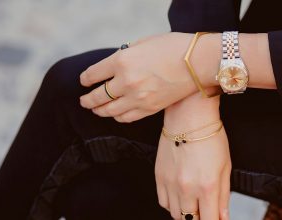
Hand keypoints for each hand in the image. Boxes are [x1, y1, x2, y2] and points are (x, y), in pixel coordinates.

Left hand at [79, 32, 217, 122]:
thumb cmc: (173, 47)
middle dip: (87, 99)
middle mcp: (126, 81)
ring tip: (95, 110)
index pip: (93, 74)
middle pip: (97, 96)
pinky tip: (114, 115)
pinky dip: (117, 117)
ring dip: (98, 110)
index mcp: (121, 60)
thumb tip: (114, 65)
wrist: (199, 62)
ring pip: (109, 110)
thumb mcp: (143, 43)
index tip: (83, 81)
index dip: (85, 79)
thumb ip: (125, 54)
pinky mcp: (150, 109)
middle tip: (83, 101)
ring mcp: (138, 98)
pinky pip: (126, 118)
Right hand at [155, 92, 230, 219]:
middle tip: (205, 209)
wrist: (189, 117)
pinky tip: (180, 195)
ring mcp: (170, 183)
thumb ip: (223, 196)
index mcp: (207, 186)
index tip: (214, 219)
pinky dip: (172, 204)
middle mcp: (187, 188)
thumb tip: (223, 217)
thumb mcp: (225, 167)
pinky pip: (163, 202)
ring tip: (193, 201)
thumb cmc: (210, 137)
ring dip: (185, 212)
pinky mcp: (159, 176)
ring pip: (175, 214)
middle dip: (199, 218)